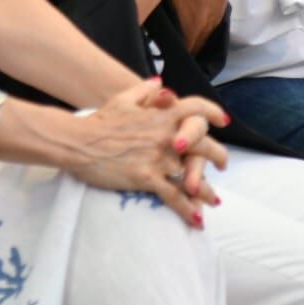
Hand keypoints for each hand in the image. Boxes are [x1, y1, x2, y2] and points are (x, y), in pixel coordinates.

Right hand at [68, 78, 229, 226]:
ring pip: (193, 175)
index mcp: (162, 114)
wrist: (79, 141)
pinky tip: (197, 221)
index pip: (196, 109)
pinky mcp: (147, 178)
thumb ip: (146, 90)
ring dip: (207, 191)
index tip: (224, 121)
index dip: (213, 113)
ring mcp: (158, 158)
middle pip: (204, 145)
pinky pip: (174, 196)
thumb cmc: (100, 120)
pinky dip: (188, 210)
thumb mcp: (123, 99)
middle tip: (222, 165)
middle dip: (218, 156)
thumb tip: (161, 83)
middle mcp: (166, 135)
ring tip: (215, 201)